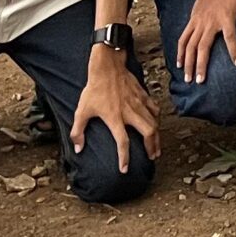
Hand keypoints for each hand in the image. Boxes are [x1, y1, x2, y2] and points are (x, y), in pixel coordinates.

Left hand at [70, 48, 160, 176]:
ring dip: (157, 136)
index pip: (122, 142)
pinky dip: (156, 117)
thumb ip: (78, 132)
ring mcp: (138, 103)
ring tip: (157, 146)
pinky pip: (154, 108)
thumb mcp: (81, 111)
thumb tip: (78, 148)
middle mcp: (130, 112)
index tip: (125, 169)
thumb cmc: (94, 89)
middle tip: (152, 157)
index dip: (124, 158)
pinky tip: (156, 122)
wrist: (107, 67)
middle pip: (148, 132)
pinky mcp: (143, 95)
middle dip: (151, 147)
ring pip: (154, 122)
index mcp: (114, 118)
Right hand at [174, 0, 235, 84]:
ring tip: (189, 78)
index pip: (230, 37)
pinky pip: (183, 38)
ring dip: (188, 62)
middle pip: (203, 46)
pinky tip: (179, 64)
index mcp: (226, 17)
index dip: (234, 51)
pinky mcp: (192, 21)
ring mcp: (199, 22)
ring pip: (190, 45)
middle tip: (200, 81)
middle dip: (201, 65)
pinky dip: (180, 52)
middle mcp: (210, 22)